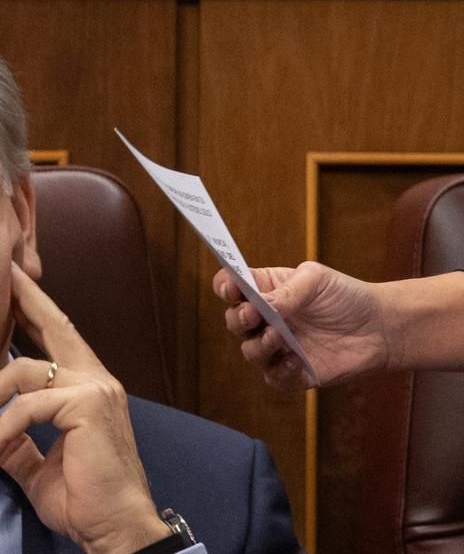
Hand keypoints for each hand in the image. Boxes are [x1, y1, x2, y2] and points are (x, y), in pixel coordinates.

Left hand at [0, 265, 170, 553]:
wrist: (116, 524)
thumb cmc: (85, 498)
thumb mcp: (36, 465)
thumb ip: (16, 440)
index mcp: (90, 389)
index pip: (61, 342)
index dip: (37, 312)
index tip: (16, 286)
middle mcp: (98, 380)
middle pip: (57, 329)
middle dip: (28, 302)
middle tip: (6, 276)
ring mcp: (97, 389)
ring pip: (24, 370)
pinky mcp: (88, 405)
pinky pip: (26, 406)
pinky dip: (1, 428)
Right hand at [215, 262, 388, 391]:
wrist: (379, 327)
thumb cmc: (346, 298)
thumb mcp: (317, 280)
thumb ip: (287, 290)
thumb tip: (261, 305)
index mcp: (267, 290)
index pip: (232, 286)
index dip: (226, 286)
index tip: (231, 287)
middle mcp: (266, 320)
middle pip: (234, 321)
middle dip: (239, 318)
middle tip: (253, 314)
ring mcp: (276, 348)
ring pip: (250, 351)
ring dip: (260, 344)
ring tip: (278, 335)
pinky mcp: (291, 373)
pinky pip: (274, 377)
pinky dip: (282, 369)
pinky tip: (297, 359)